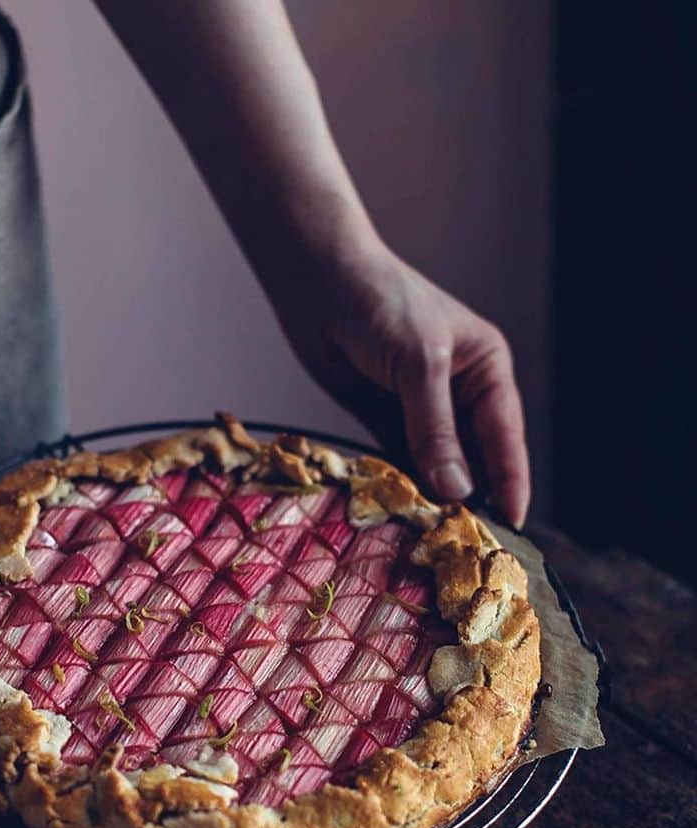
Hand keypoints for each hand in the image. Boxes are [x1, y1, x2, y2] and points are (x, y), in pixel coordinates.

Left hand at [273, 241, 530, 526]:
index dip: (510, 484)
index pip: (505, 438)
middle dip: (470, 498)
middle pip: (474, 458)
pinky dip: (400, 484)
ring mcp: (420, 407)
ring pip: (435, 464)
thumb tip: (457, 490)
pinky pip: (399, 460)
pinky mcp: (383, 417)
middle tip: (465, 546)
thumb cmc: (381, 304)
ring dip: (432, 496)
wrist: (318, 281)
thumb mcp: (418, 364)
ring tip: (431, 539)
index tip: (510, 529)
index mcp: (487, 370)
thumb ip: (434, 429)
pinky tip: (399, 514)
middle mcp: (460, 393)